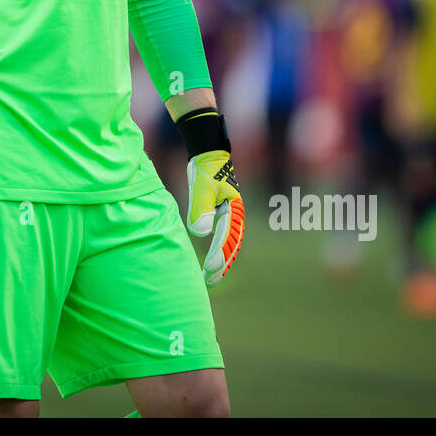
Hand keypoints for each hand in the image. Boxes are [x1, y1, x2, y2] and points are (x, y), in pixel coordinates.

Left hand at [177, 108, 244, 287]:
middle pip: (231, 245)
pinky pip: (223, 238)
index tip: (209, 269)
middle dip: (222, 264)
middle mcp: (235, 215)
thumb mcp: (201, 188)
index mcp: (233, 210)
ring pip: (229, 244)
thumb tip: (201, 233)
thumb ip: (201, 209)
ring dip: (222, 261)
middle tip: (209, 281)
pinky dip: (219, 251)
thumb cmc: (205, 170)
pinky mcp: (222, 214)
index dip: (219, 255)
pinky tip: (211, 262)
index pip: (227, 238)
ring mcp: (230, 215)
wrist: (208, 154)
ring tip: (210, 278)